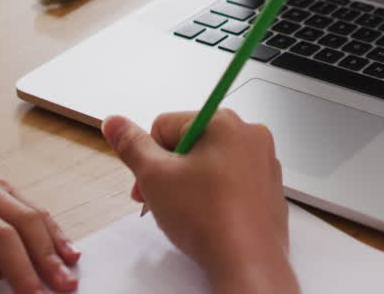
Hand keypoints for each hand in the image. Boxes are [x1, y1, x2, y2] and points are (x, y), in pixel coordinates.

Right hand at [101, 111, 298, 293]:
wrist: (247, 262)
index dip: (149, 157)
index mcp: (222, 121)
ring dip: (191, 183)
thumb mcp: (154, 176)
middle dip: (170, 171)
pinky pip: (232, 181)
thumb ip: (131, 145)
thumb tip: (114, 123)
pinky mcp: (269, 187)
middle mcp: (249, 134)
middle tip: (163, 200)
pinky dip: (216, 194)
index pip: (165, 125)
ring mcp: (264, 161)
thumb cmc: (207, 219)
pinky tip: (209, 217)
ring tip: (188, 212)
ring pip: (210, 163)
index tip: (148, 184)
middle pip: (190, 143)